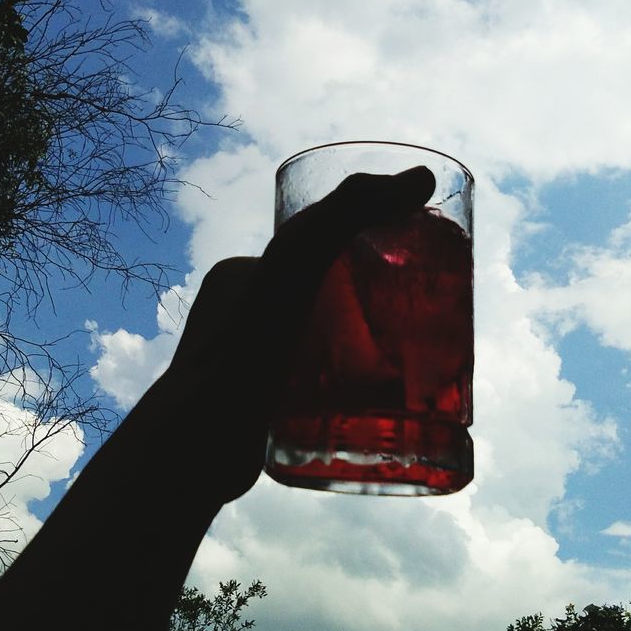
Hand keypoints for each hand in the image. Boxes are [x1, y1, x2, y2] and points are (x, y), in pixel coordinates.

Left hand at [160, 165, 435, 500]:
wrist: (192, 452)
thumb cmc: (242, 351)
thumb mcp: (297, 263)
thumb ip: (349, 212)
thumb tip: (423, 178)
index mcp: (241, 274)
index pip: (321, 248)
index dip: (375, 248)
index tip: (423, 266)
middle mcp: (241, 318)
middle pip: (332, 303)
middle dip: (383, 310)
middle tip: (437, 326)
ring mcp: (251, 370)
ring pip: (330, 354)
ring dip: (375, 360)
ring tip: (427, 375)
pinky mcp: (262, 417)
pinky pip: (318, 399)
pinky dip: (354, 402)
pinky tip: (391, 416)